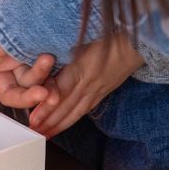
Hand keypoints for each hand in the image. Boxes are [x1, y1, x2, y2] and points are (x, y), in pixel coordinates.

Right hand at [0, 24, 53, 112]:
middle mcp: (11, 67)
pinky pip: (53, 75)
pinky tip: (56, 62)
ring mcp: (30, 62)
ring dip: (45, 78)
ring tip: (48, 59)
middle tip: (43, 93)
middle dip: (31, 95)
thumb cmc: (1, 18)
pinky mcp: (48, 57)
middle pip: (20, 94)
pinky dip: (56, 74)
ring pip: (38, 84)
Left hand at [27, 34, 142, 137]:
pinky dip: (73, 118)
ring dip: (60, 124)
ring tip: (46, 134)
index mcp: (82, 68)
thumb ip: (63, 51)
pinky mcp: (104, 91)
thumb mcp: (82, 39)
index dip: (46, 107)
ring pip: (76, 111)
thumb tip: (42, 59)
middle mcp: (90, 83)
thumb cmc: (107, 35)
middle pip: (66, 106)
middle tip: (34, 131)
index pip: (60, 92)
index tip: (33, 117)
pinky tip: (64, 125)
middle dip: (49, 121)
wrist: (136, 42)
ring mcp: (98, 89)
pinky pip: (86, 108)